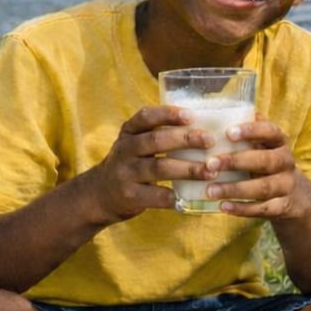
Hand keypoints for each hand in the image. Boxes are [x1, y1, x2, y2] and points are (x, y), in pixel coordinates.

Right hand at [88, 105, 215, 221]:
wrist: (100, 194)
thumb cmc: (131, 163)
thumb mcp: (136, 143)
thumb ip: (160, 134)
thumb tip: (206, 126)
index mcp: (129, 132)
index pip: (146, 117)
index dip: (168, 114)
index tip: (191, 115)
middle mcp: (124, 150)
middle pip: (155, 141)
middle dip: (185, 139)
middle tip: (210, 141)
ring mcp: (125, 173)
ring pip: (158, 168)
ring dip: (188, 169)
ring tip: (210, 170)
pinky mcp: (129, 196)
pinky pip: (154, 195)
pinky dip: (174, 195)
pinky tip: (192, 194)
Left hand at [203, 112, 310, 221]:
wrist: (297, 197)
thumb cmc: (269, 165)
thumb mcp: (265, 147)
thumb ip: (250, 132)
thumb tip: (225, 110)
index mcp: (280, 143)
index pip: (270, 131)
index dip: (251, 131)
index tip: (228, 132)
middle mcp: (286, 162)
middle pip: (265, 160)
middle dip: (237, 162)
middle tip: (210, 164)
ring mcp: (286, 185)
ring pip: (263, 187)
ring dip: (235, 189)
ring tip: (210, 191)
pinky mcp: (283, 206)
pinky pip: (263, 209)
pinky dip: (243, 209)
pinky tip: (223, 207)